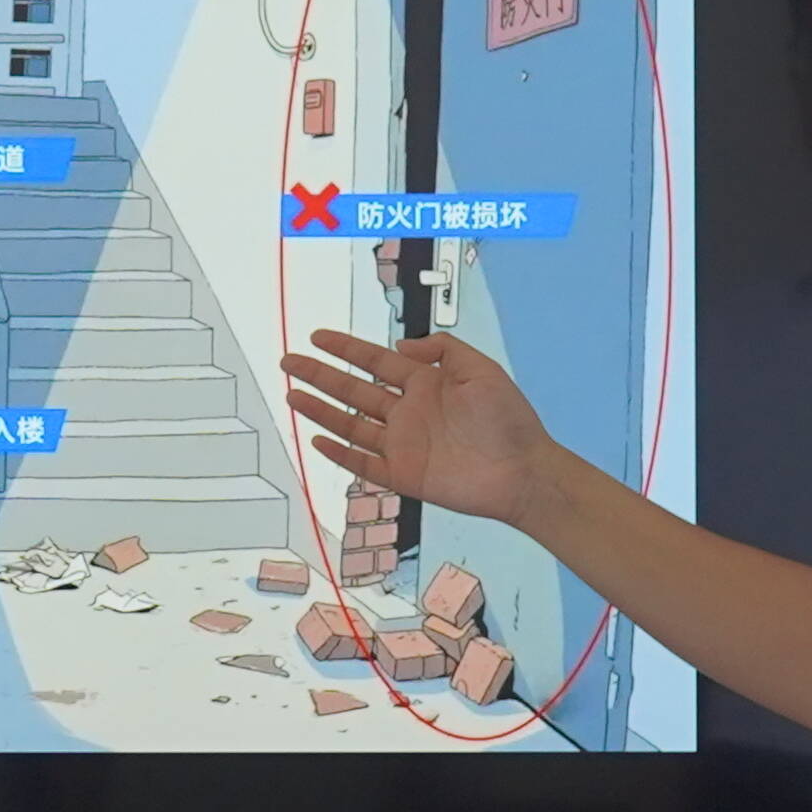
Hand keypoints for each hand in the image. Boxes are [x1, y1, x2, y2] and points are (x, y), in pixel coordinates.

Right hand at [282, 330, 559, 522]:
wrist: (523, 472)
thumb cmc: (509, 420)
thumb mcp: (483, 370)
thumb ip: (444, 350)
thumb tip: (401, 346)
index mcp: (425, 384)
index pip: (376, 361)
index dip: (346, 348)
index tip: (318, 337)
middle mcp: (408, 412)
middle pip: (353, 390)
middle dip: (321, 375)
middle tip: (289, 361)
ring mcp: (403, 444)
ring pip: (351, 424)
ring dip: (320, 410)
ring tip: (291, 395)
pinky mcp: (404, 475)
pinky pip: (363, 462)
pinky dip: (339, 452)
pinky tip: (316, 440)